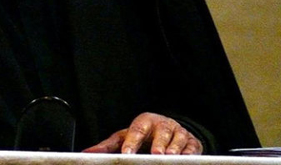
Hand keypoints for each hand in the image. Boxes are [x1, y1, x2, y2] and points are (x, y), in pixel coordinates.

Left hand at [82, 112, 202, 154]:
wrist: (167, 130)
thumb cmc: (142, 135)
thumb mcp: (124, 137)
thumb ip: (107, 146)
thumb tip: (86, 153)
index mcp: (144, 121)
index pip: (137, 130)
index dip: (132, 141)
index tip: (128, 153)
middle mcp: (162, 124)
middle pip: (161, 132)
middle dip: (159, 143)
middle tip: (155, 154)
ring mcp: (179, 132)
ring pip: (179, 138)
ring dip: (175, 148)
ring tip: (170, 157)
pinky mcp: (192, 142)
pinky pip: (193, 148)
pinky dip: (190, 154)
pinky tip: (186, 159)